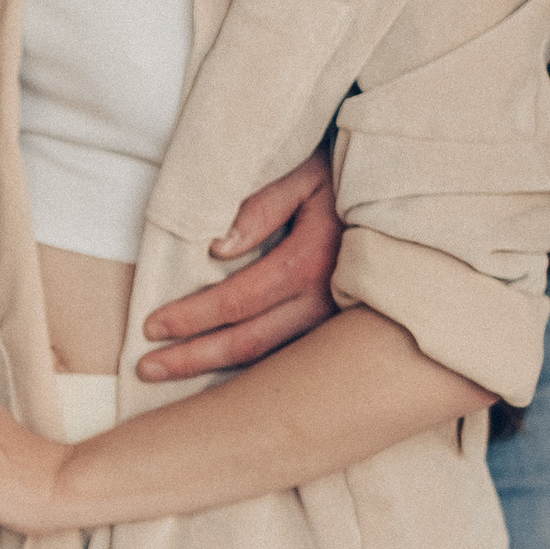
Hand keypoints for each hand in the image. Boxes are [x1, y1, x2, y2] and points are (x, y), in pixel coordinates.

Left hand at [137, 146, 341, 377]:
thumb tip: (217, 247)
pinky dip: (249, 369)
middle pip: (248, 343)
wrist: (403, 194)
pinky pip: (288, 357)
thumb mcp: (304, 174)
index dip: (192, 317)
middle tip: (146, 368)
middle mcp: (324, 300)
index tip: (151, 326)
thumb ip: (260, 206)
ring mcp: (335, 321)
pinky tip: (216, 372)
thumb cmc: (344, 174)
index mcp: (310, 261)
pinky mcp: (339, 329)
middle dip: (193, 358)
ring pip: (269, 359)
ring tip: (169, 374)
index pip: (236, 301)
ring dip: (216, 370)